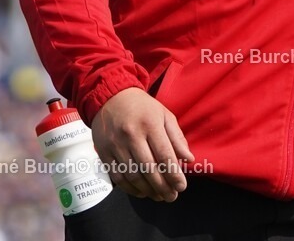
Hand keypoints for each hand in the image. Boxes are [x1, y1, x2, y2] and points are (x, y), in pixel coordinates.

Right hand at [91, 87, 194, 201]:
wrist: (110, 97)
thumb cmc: (142, 107)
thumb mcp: (164, 115)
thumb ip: (177, 137)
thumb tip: (189, 160)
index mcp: (150, 124)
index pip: (164, 155)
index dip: (174, 175)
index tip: (182, 186)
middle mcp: (131, 135)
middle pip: (149, 169)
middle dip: (163, 187)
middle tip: (172, 196)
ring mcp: (115, 145)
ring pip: (133, 176)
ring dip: (148, 191)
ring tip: (159, 196)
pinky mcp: (104, 152)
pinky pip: (118, 177)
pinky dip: (131, 189)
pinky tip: (142, 192)